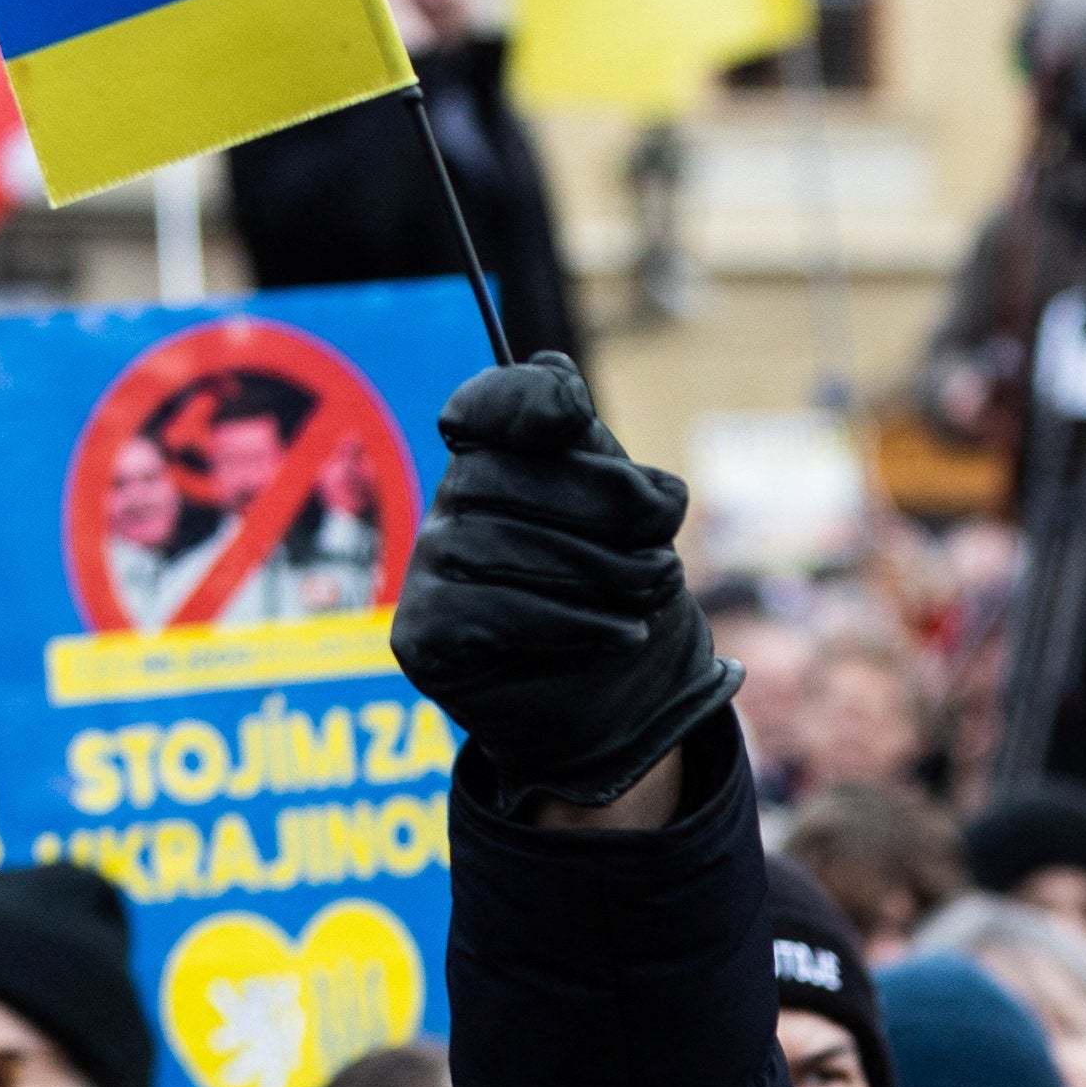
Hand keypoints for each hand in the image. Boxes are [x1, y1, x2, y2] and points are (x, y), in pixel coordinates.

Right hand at [389, 356, 730, 818]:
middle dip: (604, 512)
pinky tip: (620, 633)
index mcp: (504, 454)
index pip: (490, 403)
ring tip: (648, 596)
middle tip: (663, 559)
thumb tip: (555, 380)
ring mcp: (428, 564)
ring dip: (598, 574)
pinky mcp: (422, 632)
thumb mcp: (635, 517)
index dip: (521, 399)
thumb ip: (602, 453)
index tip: (570, 418)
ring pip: (499, 544)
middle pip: (505, 474)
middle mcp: (453, 499)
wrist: (619, 705)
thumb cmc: (624, 597)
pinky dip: (571, 623)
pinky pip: (495, 609)